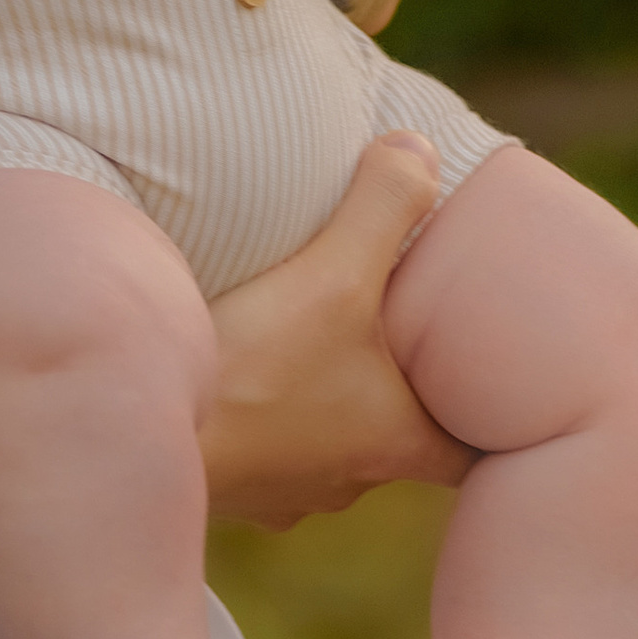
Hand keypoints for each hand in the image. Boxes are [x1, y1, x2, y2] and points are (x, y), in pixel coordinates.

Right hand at [202, 138, 472, 523]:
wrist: (141, 434)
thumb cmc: (252, 368)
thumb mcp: (333, 273)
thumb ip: (385, 205)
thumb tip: (425, 147)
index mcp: (394, 440)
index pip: (472, 454)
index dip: (489, 425)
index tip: (496, 398)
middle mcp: (347, 480)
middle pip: (394, 440)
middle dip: (395, 392)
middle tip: (393, 338)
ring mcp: (284, 491)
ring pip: (324, 446)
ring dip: (321, 405)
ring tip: (308, 349)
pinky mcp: (231, 488)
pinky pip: (263, 451)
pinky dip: (262, 418)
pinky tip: (240, 376)